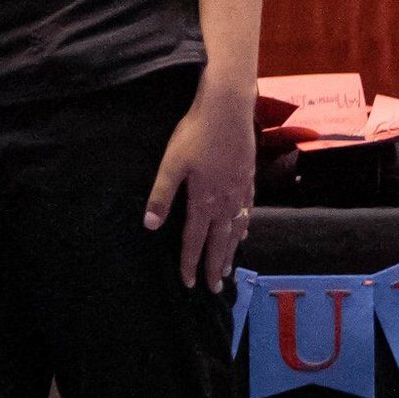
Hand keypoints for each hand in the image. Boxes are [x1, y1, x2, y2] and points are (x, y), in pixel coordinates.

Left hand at [142, 83, 255, 291]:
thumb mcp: (172, 163)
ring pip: (235, 228)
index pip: (194, 240)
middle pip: (219, 241)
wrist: (228, 109)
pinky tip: (243, 230)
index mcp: (204, 200)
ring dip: (230, 250)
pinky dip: (244, 225)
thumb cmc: (195, 133)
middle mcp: (225, 200)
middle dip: (214, 265)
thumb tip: (150, 226)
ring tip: (227, 268)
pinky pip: (247, 210)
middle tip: (214, 288)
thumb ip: (162, 195)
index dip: (190, 263)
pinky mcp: (248, 177)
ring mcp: (240, 189)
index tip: (188, 284)